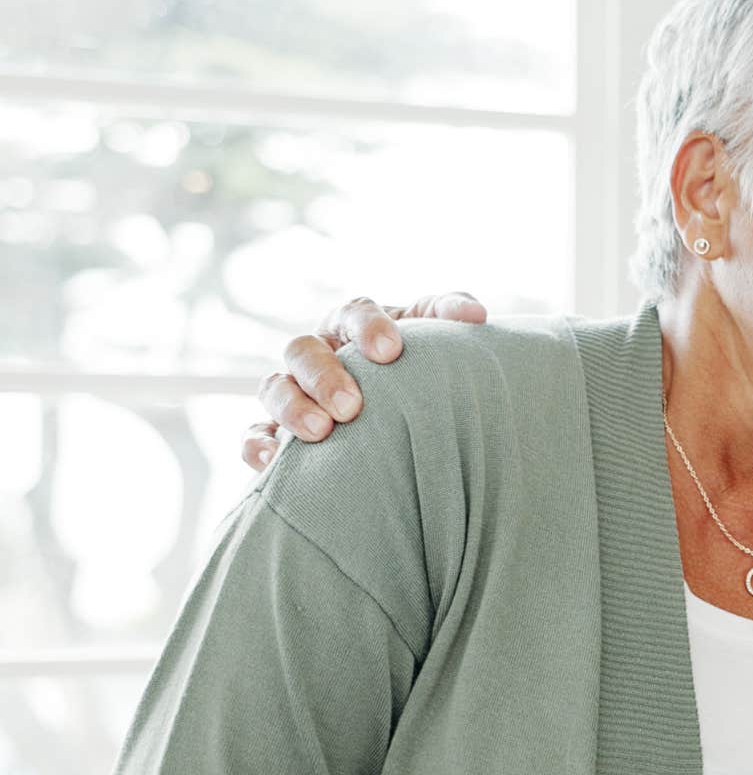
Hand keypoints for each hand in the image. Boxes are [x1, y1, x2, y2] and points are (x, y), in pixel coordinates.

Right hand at [242, 293, 487, 470]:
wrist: (409, 423)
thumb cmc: (420, 370)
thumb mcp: (436, 341)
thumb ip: (450, 317)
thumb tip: (475, 315)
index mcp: (355, 326)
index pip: (353, 312)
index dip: (368, 328)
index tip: (391, 351)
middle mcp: (319, 353)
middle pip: (304, 349)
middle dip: (324, 375)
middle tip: (352, 405)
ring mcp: (293, 391)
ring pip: (274, 387)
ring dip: (292, 407)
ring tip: (322, 432)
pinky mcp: (277, 432)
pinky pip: (254, 435)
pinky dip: (258, 445)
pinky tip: (273, 462)